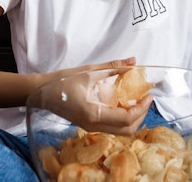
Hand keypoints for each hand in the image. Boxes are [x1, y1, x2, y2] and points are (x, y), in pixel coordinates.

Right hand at [32, 58, 152, 134]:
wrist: (41, 92)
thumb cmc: (63, 80)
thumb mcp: (90, 71)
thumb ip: (114, 67)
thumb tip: (133, 61)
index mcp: (94, 113)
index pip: (126, 118)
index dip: (141, 107)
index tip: (149, 95)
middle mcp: (93, 125)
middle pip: (127, 130)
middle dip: (141, 115)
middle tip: (146, 98)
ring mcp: (91, 127)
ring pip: (121, 131)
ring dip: (133, 117)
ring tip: (138, 99)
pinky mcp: (89, 125)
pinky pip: (112, 126)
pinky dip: (124, 117)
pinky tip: (124, 102)